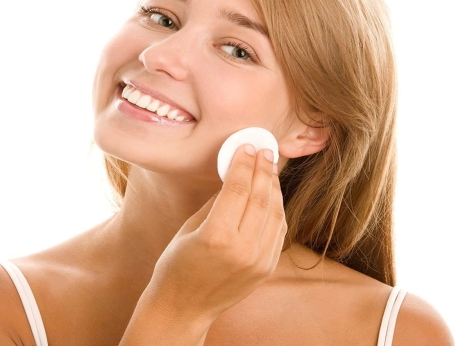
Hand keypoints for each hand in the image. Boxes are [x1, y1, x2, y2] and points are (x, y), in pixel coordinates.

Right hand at [144, 144, 286, 325]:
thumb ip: (216, 202)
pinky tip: (271, 194)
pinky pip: (278, 231)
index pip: (238, 189)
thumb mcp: (190, 227)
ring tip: (269, 167)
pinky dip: (276, 209)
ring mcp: (258, 261)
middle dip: (263, 169)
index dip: (244, 163)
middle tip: (264, 149)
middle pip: (260, 198)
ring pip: (275, 213)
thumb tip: (234, 174)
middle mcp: (242, 249)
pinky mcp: (266, 269)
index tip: (247, 145)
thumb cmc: (177, 264)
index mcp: (216, 237)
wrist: (183, 308)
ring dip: (273, 186)